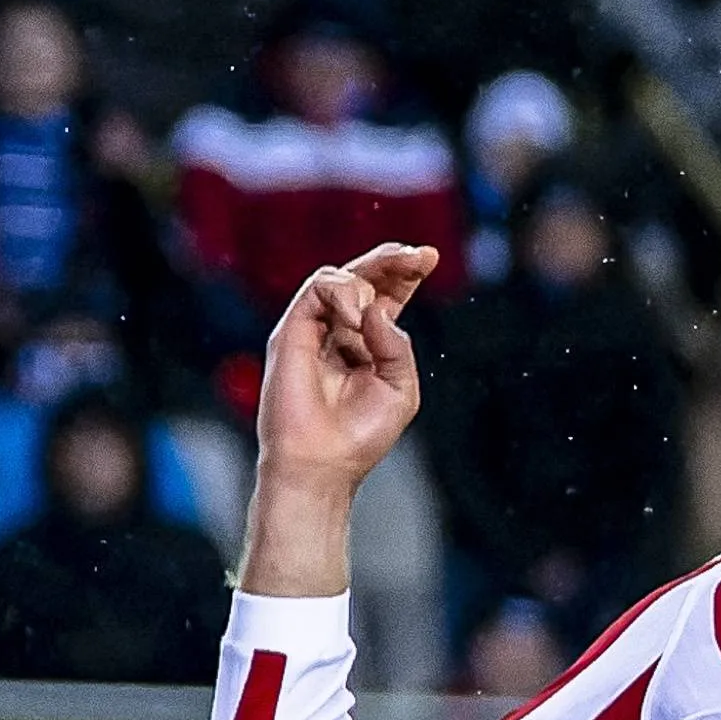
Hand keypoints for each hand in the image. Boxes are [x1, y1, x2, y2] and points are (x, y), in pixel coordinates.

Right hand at [259, 243, 442, 498]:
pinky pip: (317, 287)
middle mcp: (341, 333)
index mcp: (370, 345)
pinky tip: (353, 320)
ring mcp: (316, 329)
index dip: (406, 273)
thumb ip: (397, 345)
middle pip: (365, 278)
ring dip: (365, 285)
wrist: (322, 463)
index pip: (387, 295)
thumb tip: (375, 308)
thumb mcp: (400, 389)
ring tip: (368, 319)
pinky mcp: (291, 331)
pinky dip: (341, 294)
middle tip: (418, 256)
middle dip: (392, 260)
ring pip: (340, 277)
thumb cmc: (359, 436)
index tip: (429, 257)